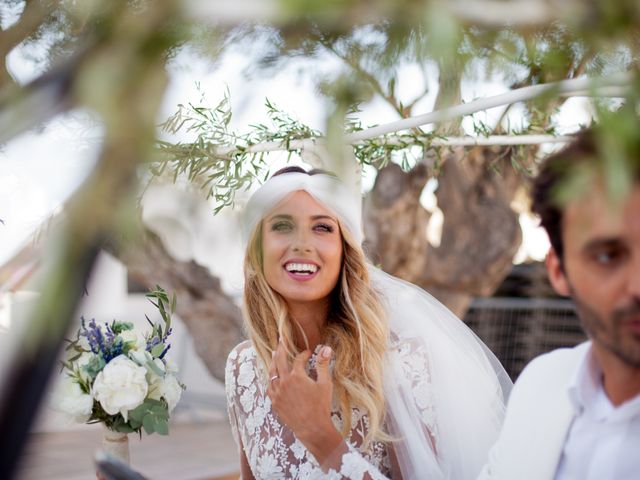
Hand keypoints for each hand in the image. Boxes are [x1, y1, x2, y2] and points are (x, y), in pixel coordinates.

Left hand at [267, 342, 345, 466]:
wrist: (312, 428)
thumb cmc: (321, 406)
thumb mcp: (325, 384)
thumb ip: (323, 364)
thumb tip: (326, 348)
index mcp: (297, 376)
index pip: (298, 359)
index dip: (304, 354)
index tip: (308, 352)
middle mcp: (284, 382)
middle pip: (279, 360)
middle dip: (281, 348)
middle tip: (281, 340)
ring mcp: (277, 392)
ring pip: (271, 372)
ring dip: (273, 362)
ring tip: (274, 355)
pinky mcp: (274, 402)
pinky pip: (269, 386)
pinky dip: (270, 378)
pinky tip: (272, 376)